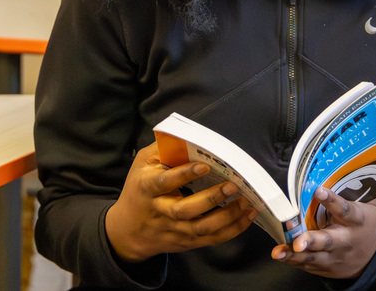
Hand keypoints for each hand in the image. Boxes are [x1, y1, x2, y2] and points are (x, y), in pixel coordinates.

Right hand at [104, 142, 256, 262]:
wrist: (128, 231)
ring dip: (227, 216)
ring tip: (245, 201)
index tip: (205, 165)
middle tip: (232, 185)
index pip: (164, 183)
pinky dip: (232, 230)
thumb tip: (187, 134)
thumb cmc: (139, 189)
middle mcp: (161, 211)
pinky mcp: (187, 241)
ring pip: (202, 228)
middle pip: (185, 210)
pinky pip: (211, 239)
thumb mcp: (142, 164)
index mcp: (147, 188)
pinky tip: (247, 216)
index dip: (184, 175)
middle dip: (211, 198)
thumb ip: (162, 148)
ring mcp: (175, 229)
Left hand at [271, 187, 375, 278]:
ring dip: (295, 255)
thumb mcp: (369, 205)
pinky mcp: (327, 267)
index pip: (344, 210)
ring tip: (279, 252)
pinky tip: (281, 255)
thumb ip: (355, 191)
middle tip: (298, 242)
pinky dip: (294, 260)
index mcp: (357, 220)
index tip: (318, 191)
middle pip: (327, 241)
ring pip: (314, 257)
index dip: (332, 201)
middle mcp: (346, 240)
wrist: (374, 255)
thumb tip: (339, 169)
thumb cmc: (367, 223)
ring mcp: (336, 256)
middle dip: (311, 241)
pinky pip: (308, 265)